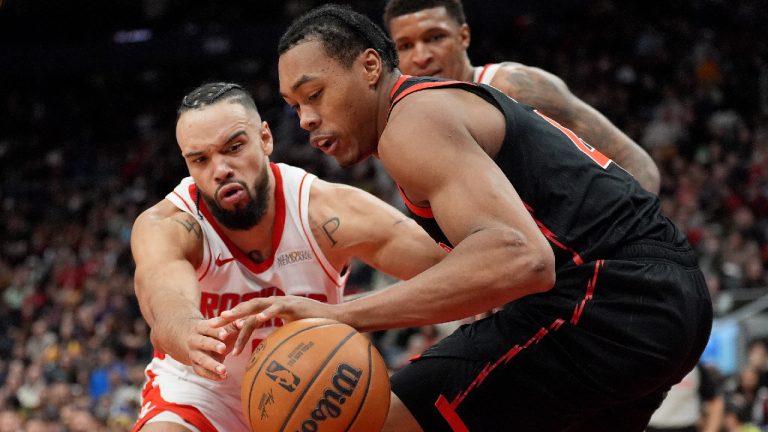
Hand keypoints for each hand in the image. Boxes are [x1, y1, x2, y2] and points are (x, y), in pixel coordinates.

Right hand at [179, 318, 239, 380]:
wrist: (190, 340)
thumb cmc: (212, 332)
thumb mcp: (220, 326)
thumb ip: (233, 324)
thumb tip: (243, 323)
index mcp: (200, 327)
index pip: (208, 328)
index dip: (216, 331)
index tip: (225, 334)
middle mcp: (194, 340)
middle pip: (203, 343)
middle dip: (213, 345)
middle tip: (223, 349)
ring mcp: (193, 354)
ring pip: (201, 359)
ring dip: (212, 365)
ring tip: (224, 370)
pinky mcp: (195, 365)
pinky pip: (202, 372)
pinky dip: (212, 376)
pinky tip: (223, 378)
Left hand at [209, 295, 339, 355]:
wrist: (339, 320)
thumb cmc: (318, 329)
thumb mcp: (294, 333)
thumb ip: (281, 337)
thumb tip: (269, 352)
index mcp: (275, 309)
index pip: (250, 314)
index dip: (235, 321)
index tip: (220, 331)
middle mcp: (277, 303)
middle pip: (248, 307)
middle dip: (230, 315)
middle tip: (212, 325)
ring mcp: (285, 302)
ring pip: (257, 305)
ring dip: (241, 313)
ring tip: (227, 321)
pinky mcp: (294, 305)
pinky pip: (277, 308)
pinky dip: (266, 313)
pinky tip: (256, 319)